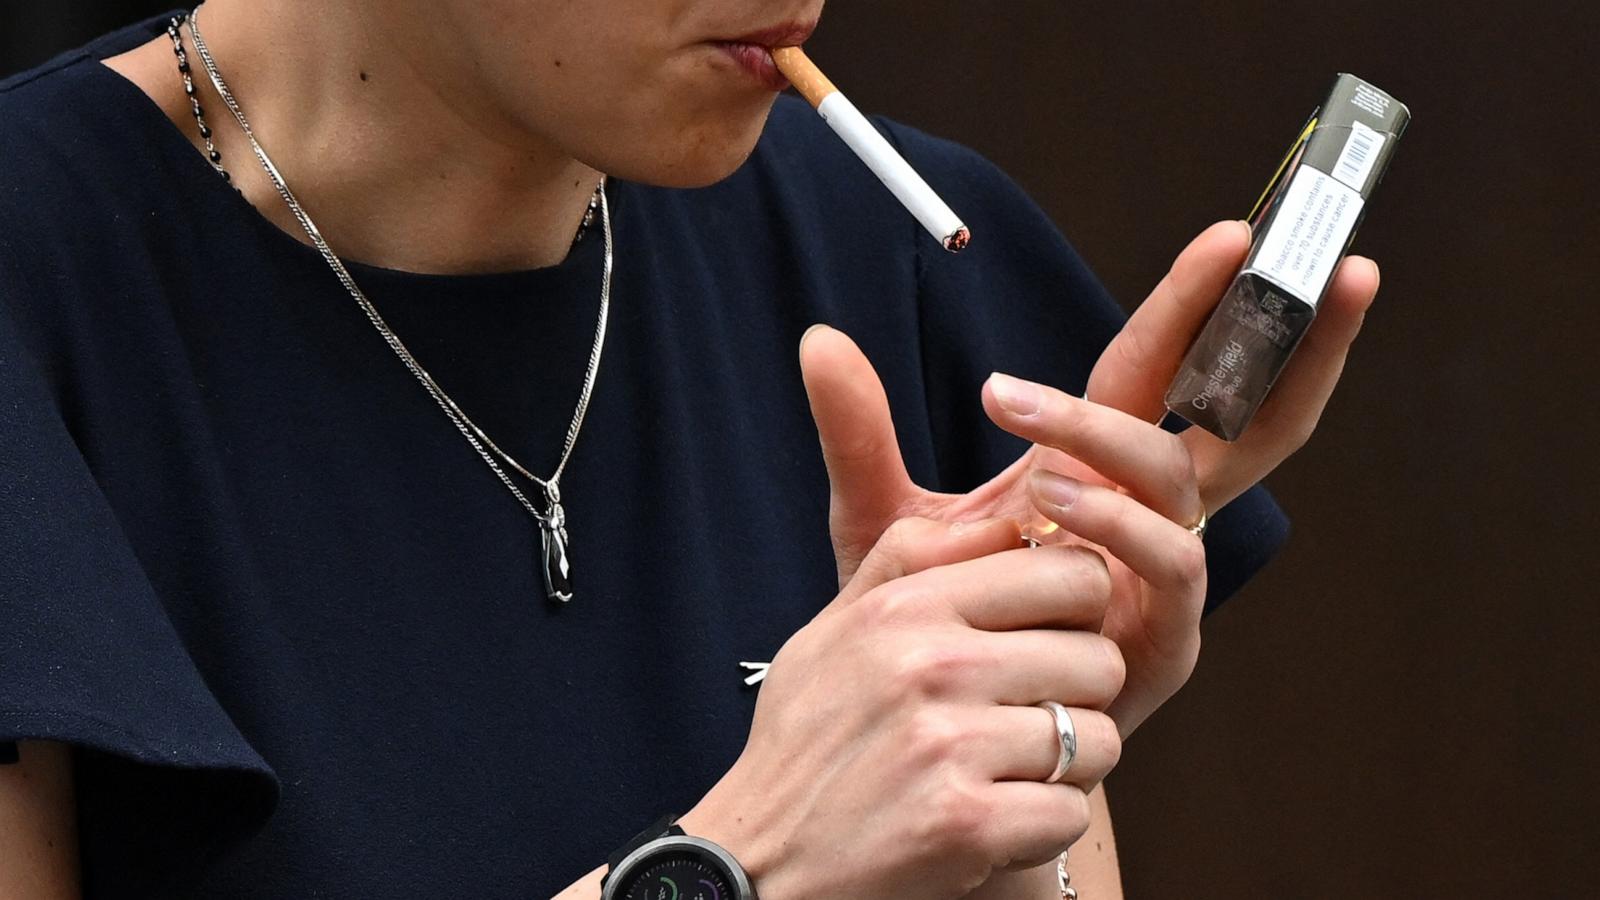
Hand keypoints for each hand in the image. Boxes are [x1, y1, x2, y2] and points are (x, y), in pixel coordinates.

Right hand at [681, 517, 1125, 899]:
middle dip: (1080, 695)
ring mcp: (950, 746)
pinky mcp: (966, 825)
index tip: (1048, 641)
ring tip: (1008, 773)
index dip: (1078, 611)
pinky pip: (1071, 812)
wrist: (757, 860)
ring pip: (1097, 740)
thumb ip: (911, 562)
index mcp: (906, 607)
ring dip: (1066, 767)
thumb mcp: (833, 628)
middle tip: (1028, 720)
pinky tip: (993, 821)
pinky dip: (1042, 826)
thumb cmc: (805, 742)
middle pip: (1099, 657)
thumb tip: (1008, 523)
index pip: (1070, 574)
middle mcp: (931, 666)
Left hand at [800, 221, 1380, 733]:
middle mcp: (1150, 509)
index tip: (1230, 237)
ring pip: (1184, 483)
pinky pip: (1170, 566)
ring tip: (1037, 437)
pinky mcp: (1164, 638)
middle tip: (1324, 272)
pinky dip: (1121, 525)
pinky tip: (1057, 505)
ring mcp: (1163, 574)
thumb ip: (858, 433)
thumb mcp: (883, 519)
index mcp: (1099, 464)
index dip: (1196, 303)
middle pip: (1249, 417)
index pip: (1157, 366)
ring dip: (1123, 443)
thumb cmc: (934, 621)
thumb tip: (816, 338)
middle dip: (1295, 345)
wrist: (942, 734)